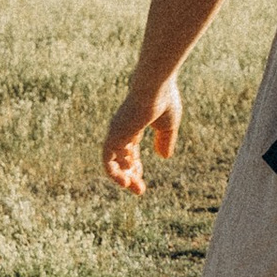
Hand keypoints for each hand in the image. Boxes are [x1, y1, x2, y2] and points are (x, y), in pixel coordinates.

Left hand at [104, 80, 180, 197]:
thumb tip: (163, 157)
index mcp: (133, 125)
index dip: (135, 166)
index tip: (142, 179)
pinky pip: (107, 161)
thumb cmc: (164, 100)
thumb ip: (166, 141)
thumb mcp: (169, 125)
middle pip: (120, 158)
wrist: (155, 86)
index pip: (129, 150)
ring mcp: (116, 133)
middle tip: (139, 190)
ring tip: (134, 189)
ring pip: (112, 161)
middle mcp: (121, 130)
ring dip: (122, 177)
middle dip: (129, 175)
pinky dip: (114, 174)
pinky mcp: (113, 136)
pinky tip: (125, 183)